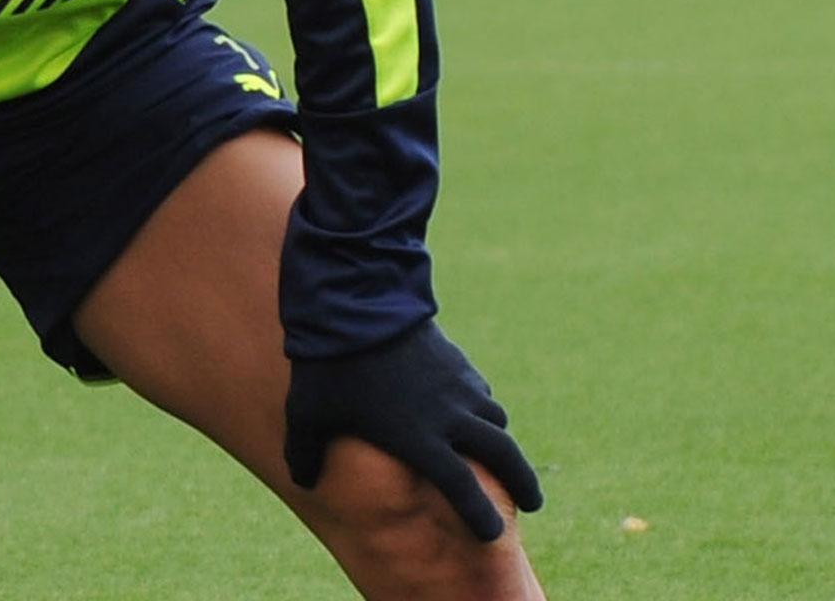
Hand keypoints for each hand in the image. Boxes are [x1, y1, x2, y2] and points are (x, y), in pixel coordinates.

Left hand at [285, 320, 541, 541]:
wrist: (354, 300)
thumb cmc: (329, 365)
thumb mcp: (307, 413)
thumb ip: (305, 452)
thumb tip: (301, 479)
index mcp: (418, 438)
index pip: (462, 487)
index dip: (480, 514)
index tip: (492, 533)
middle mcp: (449, 415)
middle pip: (503, 455)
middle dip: (523, 482)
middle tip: (533, 502)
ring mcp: (457, 384)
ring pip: (497, 420)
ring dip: (504, 442)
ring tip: (503, 457)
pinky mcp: (456, 358)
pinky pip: (481, 391)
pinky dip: (486, 407)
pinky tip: (475, 409)